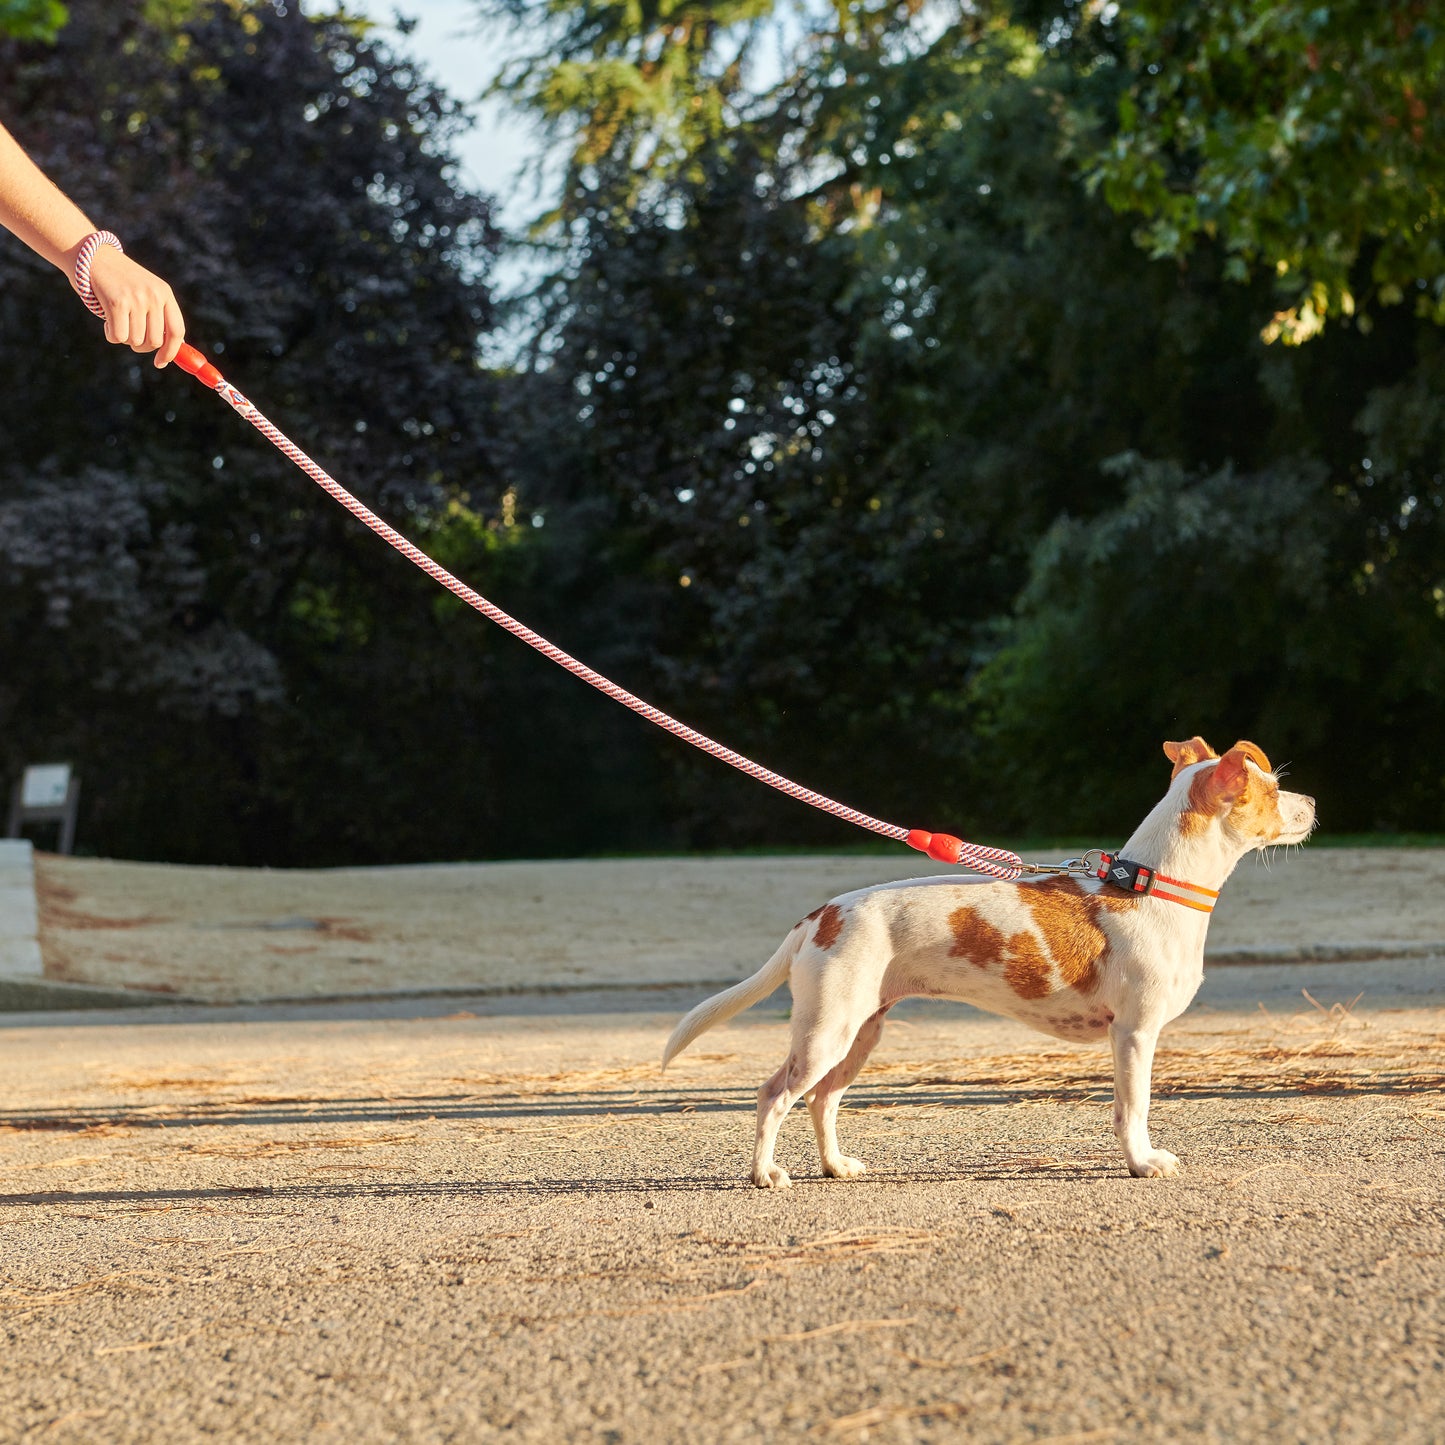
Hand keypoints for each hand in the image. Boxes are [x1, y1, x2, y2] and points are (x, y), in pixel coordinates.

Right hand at [79, 244, 185, 366]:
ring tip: (117, 322)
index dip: (171, 352)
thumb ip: (159, 317)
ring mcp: (136, 298)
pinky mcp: (117, 302)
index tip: (160, 363)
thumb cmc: (119, 280)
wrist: (91, 255)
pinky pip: (119, 336)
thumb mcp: (146, 292)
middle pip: (155, 341)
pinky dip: (111, 335)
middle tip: (130, 337)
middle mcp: (154, 295)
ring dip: (125, 339)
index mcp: (165, 293)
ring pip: (136, 341)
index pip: (177, 331)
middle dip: (142, 346)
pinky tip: (107, 322)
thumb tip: (172, 350)